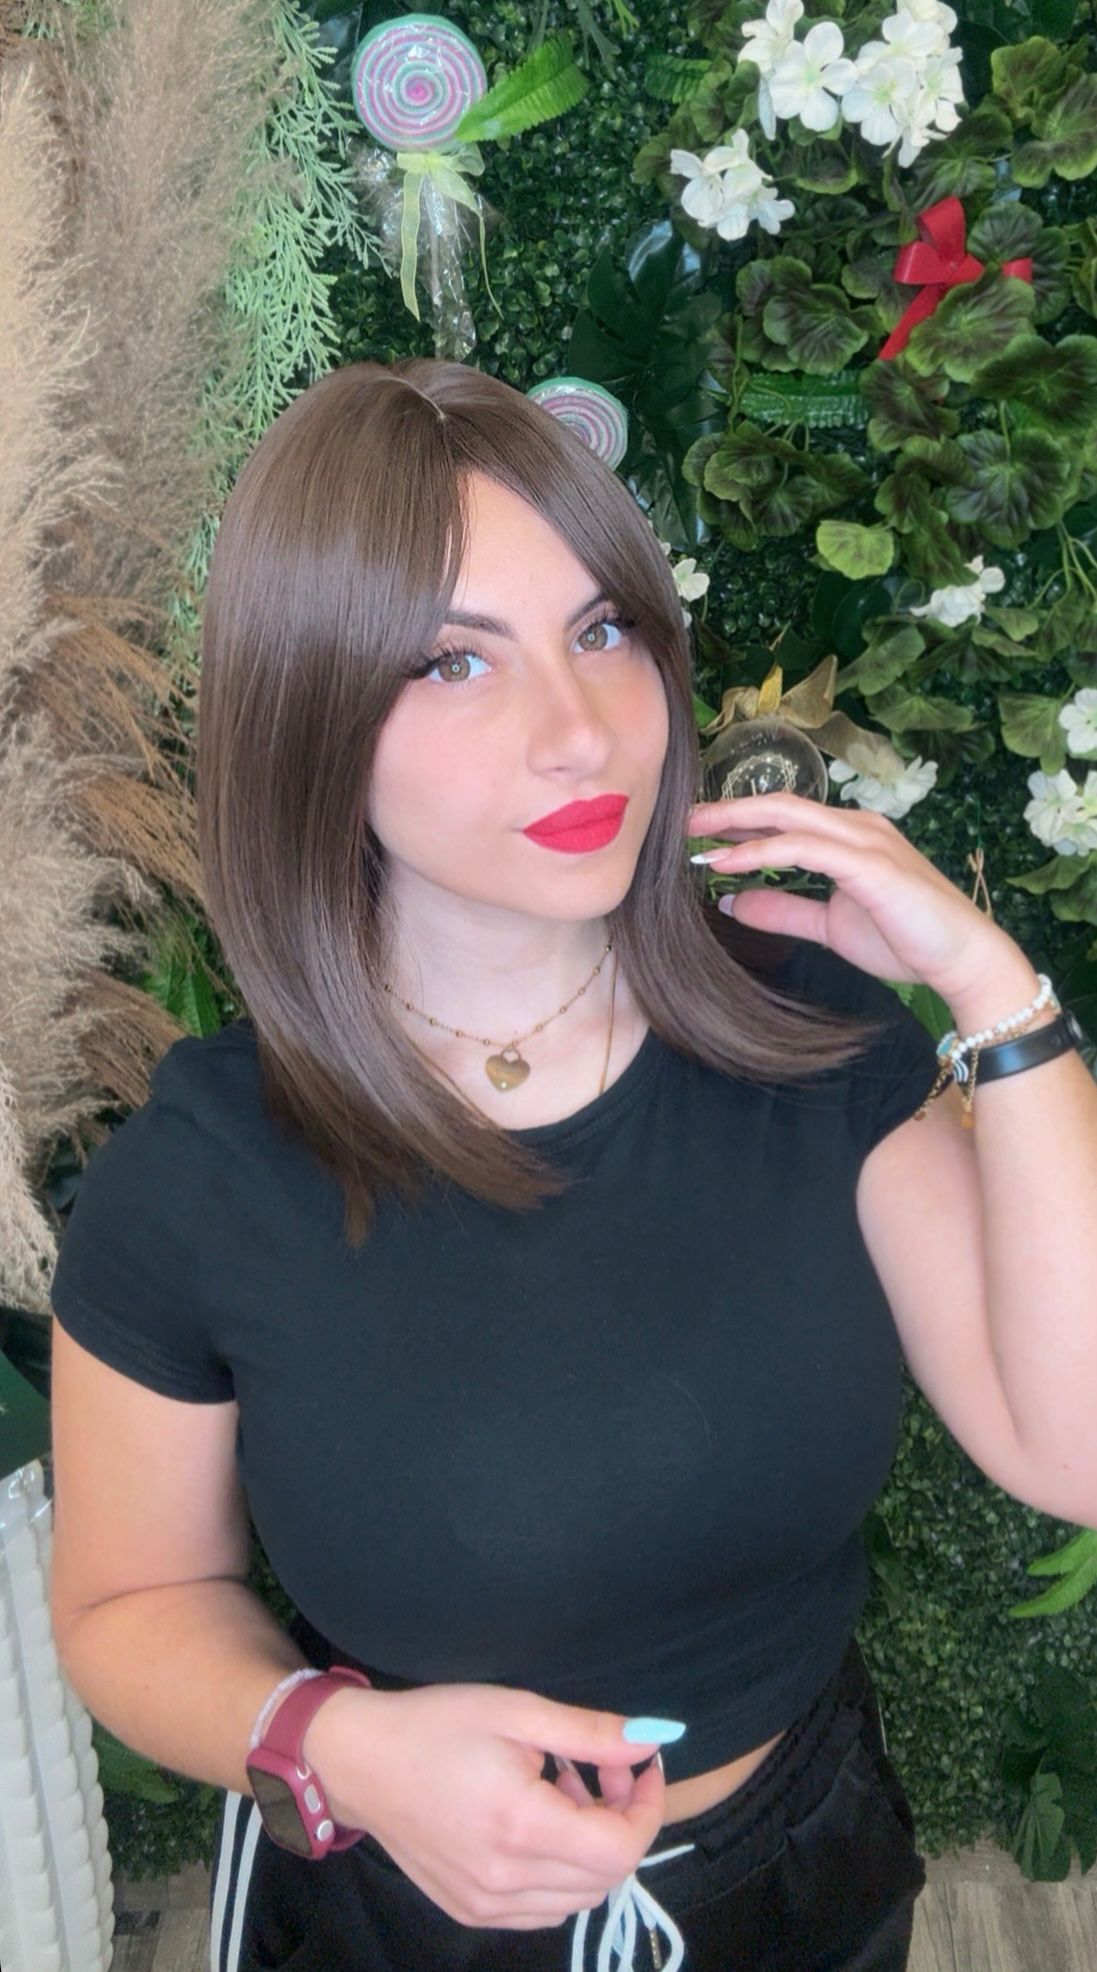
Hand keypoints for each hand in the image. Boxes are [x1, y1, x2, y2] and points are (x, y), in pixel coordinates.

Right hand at [301, 1681, 666, 1930]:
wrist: (359, 1762)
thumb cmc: (435, 1725)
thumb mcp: (516, 1711)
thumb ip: (590, 1732)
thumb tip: (653, 1738)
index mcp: (520, 1827)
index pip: (620, 1848)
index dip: (648, 1806)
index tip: (641, 1763)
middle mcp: (505, 1881)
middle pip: (606, 1876)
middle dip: (623, 1819)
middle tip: (603, 1768)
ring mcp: (486, 1906)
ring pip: (579, 1897)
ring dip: (592, 1848)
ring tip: (565, 1791)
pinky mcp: (470, 1912)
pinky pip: (544, 1910)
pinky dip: (561, 1874)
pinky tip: (540, 1826)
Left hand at [689, 791, 1018, 1007]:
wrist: (962, 961)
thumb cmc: (907, 942)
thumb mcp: (829, 926)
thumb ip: (785, 910)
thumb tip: (734, 901)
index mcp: (850, 837)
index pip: (785, 816)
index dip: (739, 821)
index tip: (697, 833)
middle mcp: (857, 827)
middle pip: (780, 804)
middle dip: (727, 810)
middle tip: (682, 819)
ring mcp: (865, 840)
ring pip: (788, 816)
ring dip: (736, 824)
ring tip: (694, 836)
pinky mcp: (870, 863)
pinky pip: (804, 847)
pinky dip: (762, 850)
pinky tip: (728, 861)